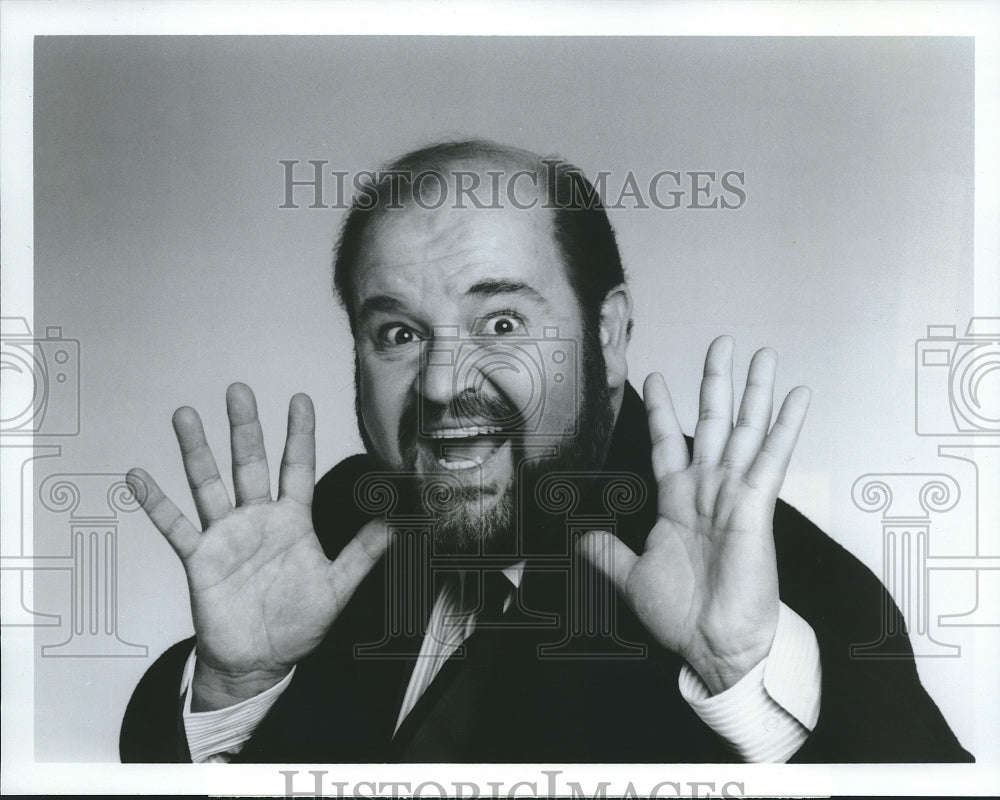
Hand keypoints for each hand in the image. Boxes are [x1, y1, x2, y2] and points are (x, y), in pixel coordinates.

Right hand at [127, 384, 388, 709]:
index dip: (299, 433)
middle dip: (244, 427)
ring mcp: (226, 535)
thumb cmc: (297, 623)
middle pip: (250, 463)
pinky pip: (174, 526)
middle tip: (238, 390)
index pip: (296, 467)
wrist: (259, 660)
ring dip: (196, 451)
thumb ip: (363, 553)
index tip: (299, 399)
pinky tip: (138, 475)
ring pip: (209, 484)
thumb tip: (397, 525)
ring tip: (185, 416)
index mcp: (292, 520)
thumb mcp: (338, 586)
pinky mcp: (200, 557)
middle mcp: (257, 519)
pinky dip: (156, 502)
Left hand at [580, 336, 809, 693]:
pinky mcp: (757, 505)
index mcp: (677, 501)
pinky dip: (785, 425)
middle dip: (716, 382)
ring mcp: (734, 494)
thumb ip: (607, 551)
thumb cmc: (681, 613)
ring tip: (762, 354)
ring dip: (753, 391)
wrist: (713, 643)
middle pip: (712, 422)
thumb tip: (579, 535)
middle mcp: (707, 490)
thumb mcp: (630, 576)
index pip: (669, 443)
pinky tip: (796, 396)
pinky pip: (771, 457)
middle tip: (721, 343)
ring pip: (745, 429)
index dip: (664, 410)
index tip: (656, 377)